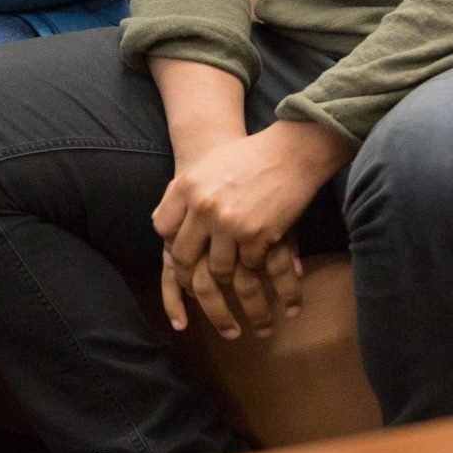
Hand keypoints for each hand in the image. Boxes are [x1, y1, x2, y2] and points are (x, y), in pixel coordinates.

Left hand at [153, 119, 350, 339]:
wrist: (290, 151)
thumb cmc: (247, 157)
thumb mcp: (206, 166)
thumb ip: (184, 193)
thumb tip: (164, 226)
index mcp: (186, 186)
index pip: (162, 229)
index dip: (169, 245)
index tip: (178, 257)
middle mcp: (202, 206)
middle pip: (184, 257)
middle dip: (190, 279)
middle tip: (197, 295)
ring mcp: (229, 224)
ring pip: (217, 271)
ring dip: (225, 286)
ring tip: (232, 302)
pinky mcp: (256, 236)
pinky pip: (248, 268)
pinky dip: (255, 275)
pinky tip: (264, 283)